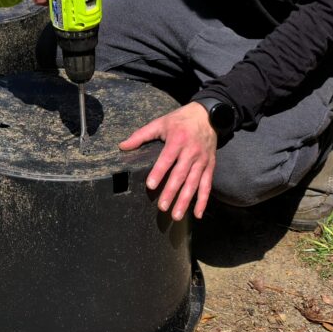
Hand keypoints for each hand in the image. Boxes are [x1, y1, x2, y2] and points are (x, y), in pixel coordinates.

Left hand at [119, 102, 216, 220]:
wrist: (208, 116)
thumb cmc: (180, 120)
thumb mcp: (161, 123)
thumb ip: (141, 135)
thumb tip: (122, 146)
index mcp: (177, 140)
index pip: (167, 159)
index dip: (159, 172)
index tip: (150, 186)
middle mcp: (191, 151)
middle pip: (181, 174)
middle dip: (171, 191)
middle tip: (162, 207)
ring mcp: (202, 160)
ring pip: (194, 183)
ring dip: (185, 200)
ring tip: (176, 215)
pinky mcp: (210, 166)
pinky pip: (207, 185)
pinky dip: (203, 200)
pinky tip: (197, 214)